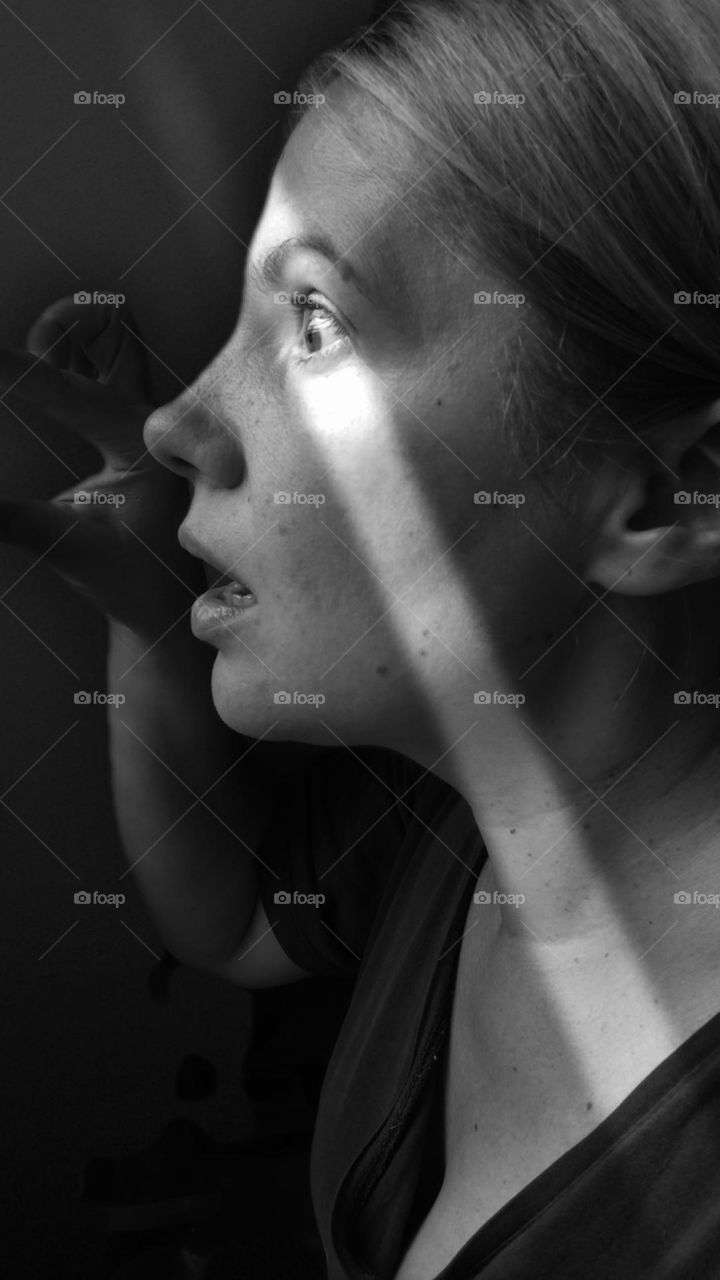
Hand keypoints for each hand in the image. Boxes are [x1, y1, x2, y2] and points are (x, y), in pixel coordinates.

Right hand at [0, 295, 204, 640]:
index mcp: (139, 443)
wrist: (164, 602)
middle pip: (113, 324)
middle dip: (61, 324)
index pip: (61, 388)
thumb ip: (9, 520)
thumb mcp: (62, 547)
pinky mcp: (128, 420)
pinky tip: (38, 377)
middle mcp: (148, 416)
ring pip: (111, 333)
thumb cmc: (125, 579)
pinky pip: (103, 359)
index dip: (9, 370)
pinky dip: (67, 353)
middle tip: (28, 358)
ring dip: (64, 334)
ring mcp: (141, 413)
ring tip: (31, 365)